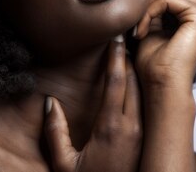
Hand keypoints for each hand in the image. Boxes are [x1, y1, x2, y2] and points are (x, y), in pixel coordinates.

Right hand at [43, 36, 141, 171]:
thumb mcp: (64, 165)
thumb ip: (54, 133)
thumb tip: (49, 103)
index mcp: (111, 127)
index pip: (117, 81)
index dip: (116, 56)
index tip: (116, 37)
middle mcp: (132, 126)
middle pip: (135, 80)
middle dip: (130, 57)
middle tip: (126, 36)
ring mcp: (142, 132)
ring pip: (143, 91)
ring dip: (137, 71)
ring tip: (130, 52)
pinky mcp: (145, 138)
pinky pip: (146, 104)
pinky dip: (141, 87)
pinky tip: (135, 80)